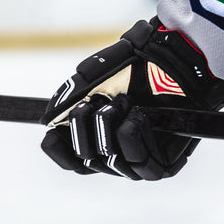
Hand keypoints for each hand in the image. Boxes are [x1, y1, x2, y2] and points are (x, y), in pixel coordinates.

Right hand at [39, 17, 223, 179]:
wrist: (177, 59)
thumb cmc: (138, 63)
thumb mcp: (93, 74)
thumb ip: (68, 97)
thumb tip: (46, 121)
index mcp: (96, 134)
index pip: (69, 158)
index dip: (58, 150)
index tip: (52, 132)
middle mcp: (115, 151)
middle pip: (85, 161)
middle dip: (84, 128)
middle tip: (95, 102)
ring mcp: (138, 159)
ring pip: (110, 163)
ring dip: (110, 128)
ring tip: (123, 102)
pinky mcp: (163, 164)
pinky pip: (138, 164)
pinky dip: (132, 138)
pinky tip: (136, 117)